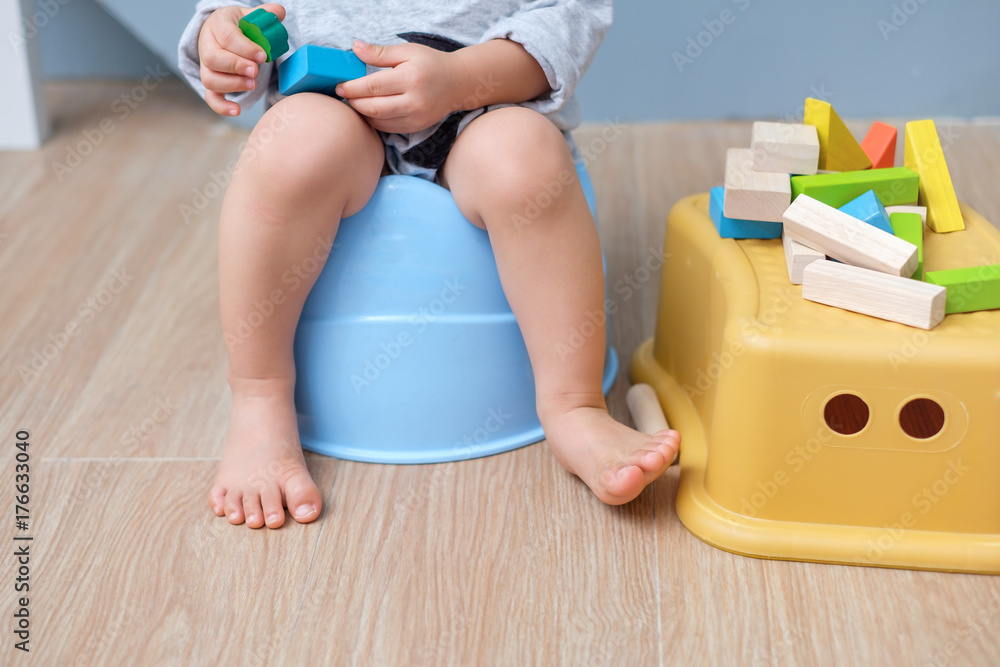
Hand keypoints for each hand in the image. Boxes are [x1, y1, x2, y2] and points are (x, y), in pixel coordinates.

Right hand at [197, 3, 286, 115]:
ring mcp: (206, 65)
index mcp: (218, 24)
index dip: (244, 48)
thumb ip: (264, 15)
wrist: (224, 34)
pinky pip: (210, 97)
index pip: (227, 36)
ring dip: (232, 85)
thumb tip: (279, 12)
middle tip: (255, 71)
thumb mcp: (250, 16)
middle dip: (235, 66)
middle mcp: (207, 45)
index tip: (262, 56)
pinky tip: (237, 110)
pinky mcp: (211, 82)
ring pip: (209, 79)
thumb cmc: (240, 26)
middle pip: (212, 59)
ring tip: (253, 84)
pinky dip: (221, 106)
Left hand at [335, 40, 464, 133]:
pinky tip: (369, 111)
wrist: (457, 84)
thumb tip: (355, 48)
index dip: (352, 88)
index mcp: (411, 79)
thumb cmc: (431, 64)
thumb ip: (380, 53)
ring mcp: (416, 118)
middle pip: (373, 108)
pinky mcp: (416, 128)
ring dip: (362, 113)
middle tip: (344, 95)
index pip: (373, 86)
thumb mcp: (407, 52)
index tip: (340, 86)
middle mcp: (414, 101)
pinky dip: (374, 120)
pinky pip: (388, 128)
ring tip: (355, 102)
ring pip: (379, 121)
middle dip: (354, 102)